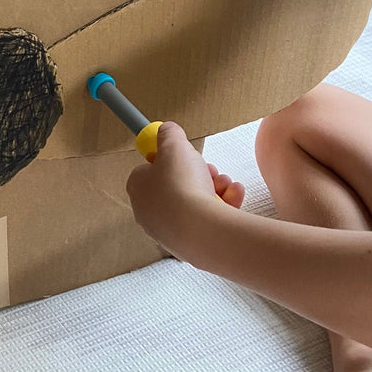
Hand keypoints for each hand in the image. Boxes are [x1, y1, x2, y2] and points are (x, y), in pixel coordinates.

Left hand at [126, 121, 243, 252]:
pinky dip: (222, 205)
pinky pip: (206, 219)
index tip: (185, 153)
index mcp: (138, 187)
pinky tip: (233, 196)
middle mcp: (148, 211)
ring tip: (225, 183)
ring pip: (194, 201)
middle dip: (199, 173)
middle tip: (210, 168)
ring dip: (215, 187)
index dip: (171, 158)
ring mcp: (167, 228)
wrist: (198, 229)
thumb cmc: (181, 185)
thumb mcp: (174, 145)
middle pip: (176, 185)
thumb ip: (169, 134)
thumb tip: (165, 129)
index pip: (150, 168)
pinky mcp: (187, 241)